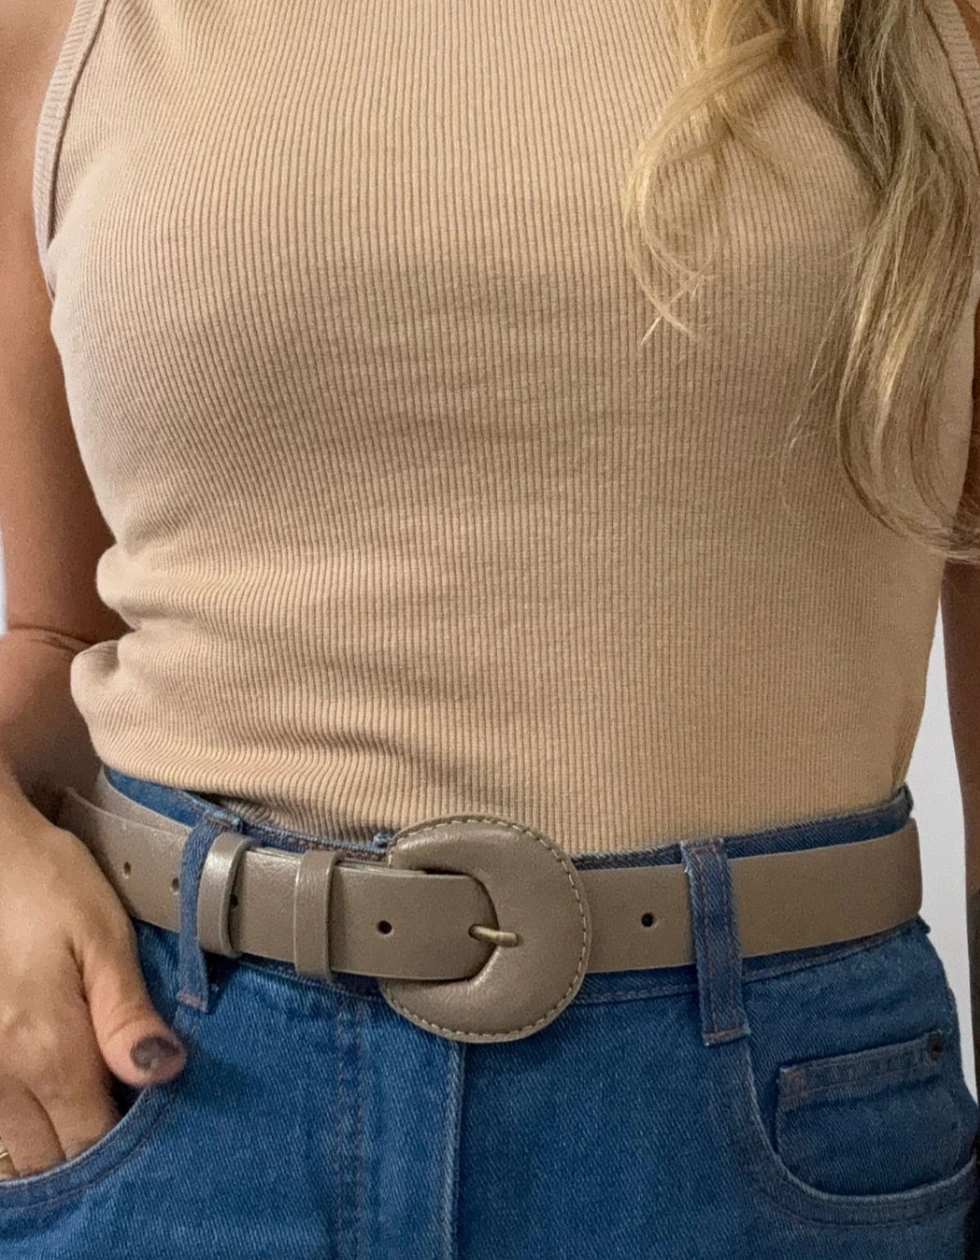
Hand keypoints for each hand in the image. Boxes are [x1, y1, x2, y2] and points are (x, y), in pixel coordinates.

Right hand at [0, 797, 186, 1178]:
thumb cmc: (49, 886)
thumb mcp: (102, 937)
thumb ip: (126, 1013)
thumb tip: (161, 1071)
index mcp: (46, 1051)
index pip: (92, 1138)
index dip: (127, 1134)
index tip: (152, 1104)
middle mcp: (0, 1077)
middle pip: (51, 1156)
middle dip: (90, 1141)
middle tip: (123, 1098)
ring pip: (16, 1150)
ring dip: (52, 1137)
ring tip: (87, 1092)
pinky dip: (21, 1122)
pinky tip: (48, 1088)